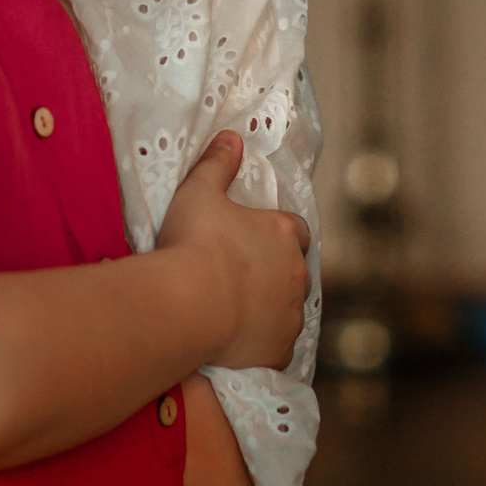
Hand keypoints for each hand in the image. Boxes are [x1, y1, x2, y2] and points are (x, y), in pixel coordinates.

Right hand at [156, 132, 310, 369]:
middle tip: (243, 279)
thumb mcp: (198, 193)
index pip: (296, 230)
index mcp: (282, 233)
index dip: (279, 235)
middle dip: (278, 274)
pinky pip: (279, 346)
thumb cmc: (194, 244)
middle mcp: (296, 272)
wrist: (189, 304)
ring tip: (239, 313)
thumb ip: (217, 163)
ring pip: (291, 310)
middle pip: (296, 271)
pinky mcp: (280, 348)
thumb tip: (232, 137)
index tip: (259, 241)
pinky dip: (266, 342)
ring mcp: (291, 314)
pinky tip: (242, 342)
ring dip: (273, 309)